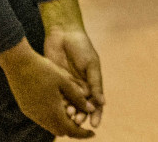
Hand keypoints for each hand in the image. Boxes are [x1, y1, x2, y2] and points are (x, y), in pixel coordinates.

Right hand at [0, 39, 98, 137]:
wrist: (18, 64)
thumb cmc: (44, 70)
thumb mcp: (65, 82)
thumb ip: (78, 97)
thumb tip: (91, 109)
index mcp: (53, 113)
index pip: (71, 130)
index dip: (83, 133)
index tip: (93, 133)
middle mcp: (42, 118)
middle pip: (61, 131)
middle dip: (73, 129)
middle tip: (82, 122)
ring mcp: (32, 114)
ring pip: (51, 126)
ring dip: (62, 122)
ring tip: (72, 112)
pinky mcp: (26, 109)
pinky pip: (42, 119)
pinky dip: (52, 117)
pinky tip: (58, 105)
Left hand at [41, 0, 103, 129]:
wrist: (63, 33)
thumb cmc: (81, 46)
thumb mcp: (91, 64)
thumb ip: (96, 83)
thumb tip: (102, 103)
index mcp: (92, 83)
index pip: (95, 103)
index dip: (96, 114)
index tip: (95, 123)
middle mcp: (80, 87)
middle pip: (82, 107)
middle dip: (81, 115)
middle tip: (78, 119)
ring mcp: (67, 86)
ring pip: (69, 105)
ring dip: (70, 112)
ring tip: (69, 115)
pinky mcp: (55, 83)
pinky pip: (57, 97)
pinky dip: (59, 105)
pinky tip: (59, 109)